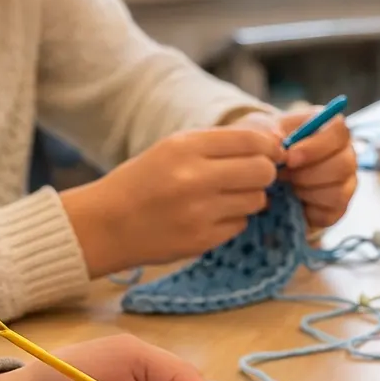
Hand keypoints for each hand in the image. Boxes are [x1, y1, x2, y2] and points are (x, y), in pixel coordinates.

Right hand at [61, 127, 283, 275]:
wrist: (106, 224)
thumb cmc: (143, 182)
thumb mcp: (173, 149)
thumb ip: (219, 145)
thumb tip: (272, 145)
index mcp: (185, 146)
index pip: (251, 140)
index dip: (270, 148)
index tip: (273, 153)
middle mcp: (195, 178)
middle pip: (262, 171)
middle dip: (265, 173)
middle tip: (251, 177)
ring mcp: (200, 212)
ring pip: (257, 200)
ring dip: (249, 198)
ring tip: (223, 197)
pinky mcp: (203, 239)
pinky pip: (241, 224)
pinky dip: (233, 220)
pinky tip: (210, 217)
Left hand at [235, 110, 357, 228]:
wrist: (263, 174)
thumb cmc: (266, 146)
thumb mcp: (259, 132)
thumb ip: (267, 133)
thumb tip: (280, 143)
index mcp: (329, 128)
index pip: (339, 132)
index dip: (317, 146)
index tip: (290, 158)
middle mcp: (344, 154)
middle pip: (344, 164)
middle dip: (309, 174)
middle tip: (284, 175)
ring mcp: (345, 183)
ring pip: (338, 191)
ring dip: (307, 191)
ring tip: (288, 186)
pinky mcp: (338, 208)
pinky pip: (330, 212)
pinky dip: (308, 209)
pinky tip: (294, 200)